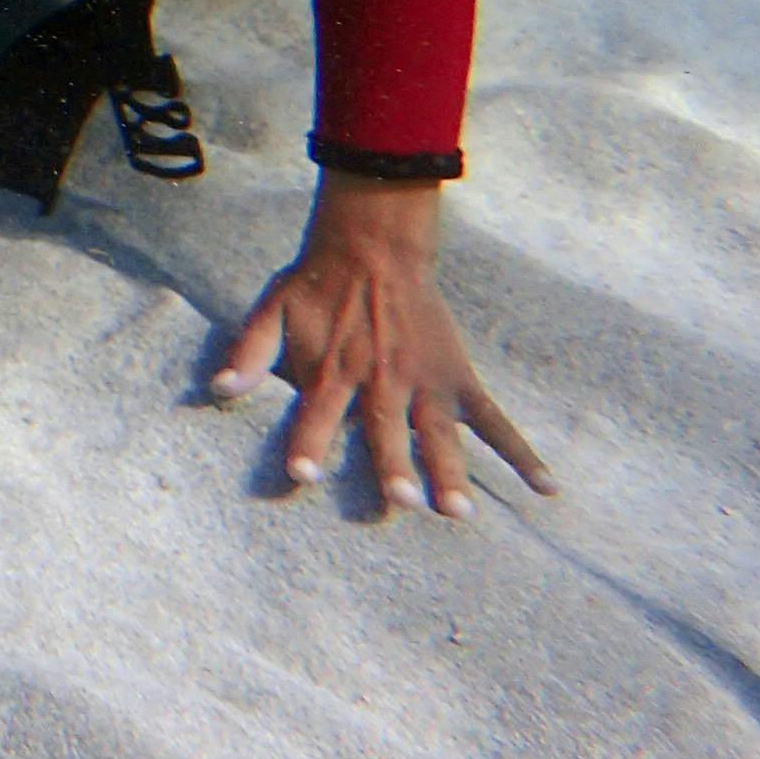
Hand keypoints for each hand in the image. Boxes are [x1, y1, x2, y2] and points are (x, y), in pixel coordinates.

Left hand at [211, 175, 555, 517]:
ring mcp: (425, 382)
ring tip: (458, 511)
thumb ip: (247, 354)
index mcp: (333, 371)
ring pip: (440, 435)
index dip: (306, 442)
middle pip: (386, 431)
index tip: (300, 475)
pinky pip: (494, 419)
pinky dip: (521, 453)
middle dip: (391, 465)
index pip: (315, 414)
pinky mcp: (457, 377)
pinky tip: (544, 488)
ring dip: (449, 472)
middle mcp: (382, 382)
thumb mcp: (270, 312)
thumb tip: (215, 389)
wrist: (371, 247)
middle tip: (398, 500)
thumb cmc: (315, 287)